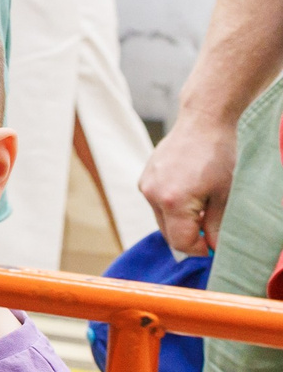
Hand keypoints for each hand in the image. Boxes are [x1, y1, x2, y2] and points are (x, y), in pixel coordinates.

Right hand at [140, 113, 235, 254]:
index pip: (180, 242)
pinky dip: (173, 207)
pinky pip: (157, 204)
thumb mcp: (225, 196)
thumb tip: (214, 248)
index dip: (200, 250)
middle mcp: (152, 195)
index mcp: (172, 201)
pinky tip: (191, 193)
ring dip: (181, 221)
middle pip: (168, 234)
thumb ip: (218, 227)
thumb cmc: (218, 155)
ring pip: (162, 219)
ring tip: (204, 206)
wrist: (203, 121)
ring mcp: (146, 185)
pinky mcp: (145, 178)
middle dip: (190, 236)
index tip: (215, 246)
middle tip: (213, 228)